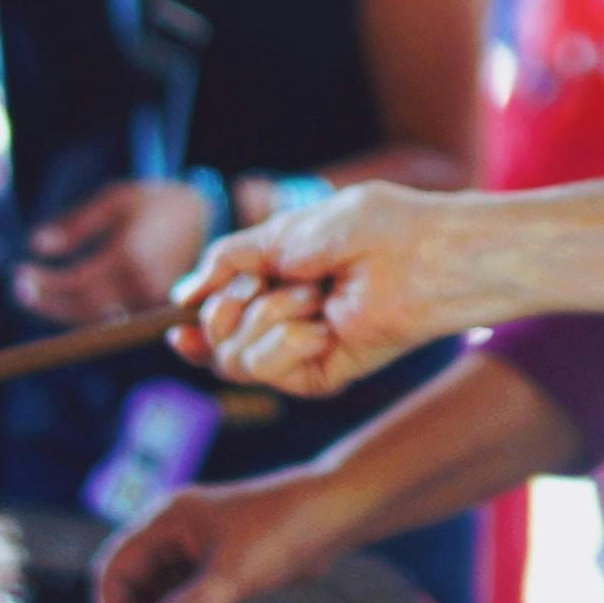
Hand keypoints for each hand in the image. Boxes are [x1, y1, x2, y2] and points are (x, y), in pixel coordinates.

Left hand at [15, 180, 212, 324]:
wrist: (211, 216)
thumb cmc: (158, 201)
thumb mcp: (116, 198)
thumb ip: (77, 222)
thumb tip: (37, 244)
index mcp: (130, 256)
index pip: (75, 283)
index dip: (44, 283)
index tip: (19, 273)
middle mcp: (141, 285)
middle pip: (82, 308)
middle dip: (47, 301)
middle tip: (21, 286)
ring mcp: (151, 300)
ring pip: (95, 318)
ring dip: (62, 310)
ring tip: (35, 292)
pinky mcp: (155, 306)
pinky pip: (112, 317)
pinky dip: (86, 311)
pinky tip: (66, 297)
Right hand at [92, 468, 359, 602]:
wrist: (333, 514)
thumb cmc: (281, 533)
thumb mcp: (233, 577)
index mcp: (167, 519)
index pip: (116, 567)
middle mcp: (177, 527)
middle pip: (137, 582)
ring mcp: (199, 542)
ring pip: (167, 591)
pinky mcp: (223, 556)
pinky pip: (194, 592)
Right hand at [171, 183, 494, 399]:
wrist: (426, 253)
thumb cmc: (374, 228)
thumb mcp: (285, 230)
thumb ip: (231, 259)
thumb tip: (182, 294)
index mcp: (277, 280)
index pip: (215, 314)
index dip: (192, 319)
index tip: (178, 315)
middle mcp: (284, 318)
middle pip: (214, 339)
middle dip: (228, 306)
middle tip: (270, 282)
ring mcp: (301, 349)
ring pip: (233, 359)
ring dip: (263, 319)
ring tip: (311, 297)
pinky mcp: (319, 374)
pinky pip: (266, 372)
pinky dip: (283, 342)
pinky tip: (319, 324)